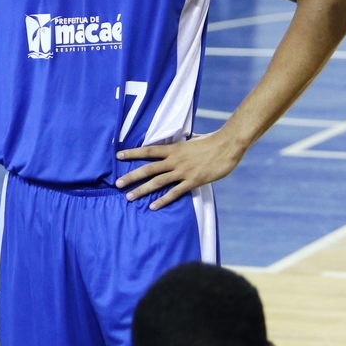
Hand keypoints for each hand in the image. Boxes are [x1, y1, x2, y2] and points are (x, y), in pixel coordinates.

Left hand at [115, 131, 246, 209]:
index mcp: (174, 149)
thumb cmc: (212, 141)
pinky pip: (175, 192)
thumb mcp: (193, 139)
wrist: (227, 145)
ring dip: (142, 190)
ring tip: (129, 197)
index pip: (148, 150)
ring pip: (158, 182)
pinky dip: (163, 200)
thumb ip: (182, 144)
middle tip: (118, 184)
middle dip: (131, 176)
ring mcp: (183, 171)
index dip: (132, 153)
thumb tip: (179, 142)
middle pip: (148, 169)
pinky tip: (153, 206)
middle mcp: (175, 160)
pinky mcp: (193, 181)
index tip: (118, 155)